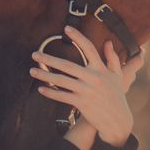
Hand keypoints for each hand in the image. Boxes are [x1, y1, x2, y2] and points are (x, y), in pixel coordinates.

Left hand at [29, 25, 133, 146]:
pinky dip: (51, 93)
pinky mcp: (81, 103)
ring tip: (32, 71)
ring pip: (61, 81)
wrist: (117, 120)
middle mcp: (93, 78)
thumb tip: (108, 42)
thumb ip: (112, 58)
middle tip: (34, 54)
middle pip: (67, 65)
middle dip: (49, 59)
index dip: (78, 37)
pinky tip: (41, 89)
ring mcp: (86, 91)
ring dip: (45, 75)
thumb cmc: (117, 95)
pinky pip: (62, 96)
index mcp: (101, 69)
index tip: (66, 28)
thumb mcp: (117, 75)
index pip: (89, 48)